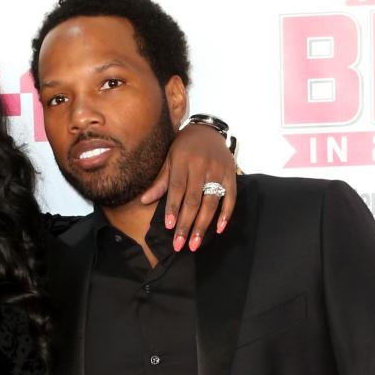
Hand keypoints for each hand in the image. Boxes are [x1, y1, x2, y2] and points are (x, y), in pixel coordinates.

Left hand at [140, 122, 237, 251]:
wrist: (208, 130)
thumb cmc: (184, 147)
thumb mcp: (169, 159)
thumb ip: (160, 181)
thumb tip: (144, 201)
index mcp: (183, 161)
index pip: (177, 189)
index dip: (173, 208)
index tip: (170, 227)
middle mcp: (202, 166)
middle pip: (194, 200)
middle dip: (186, 224)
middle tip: (179, 245)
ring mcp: (218, 171)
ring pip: (210, 203)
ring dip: (203, 226)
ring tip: (195, 243)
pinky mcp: (231, 175)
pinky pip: (230, 197)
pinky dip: (226, 214)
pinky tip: (219, 229)